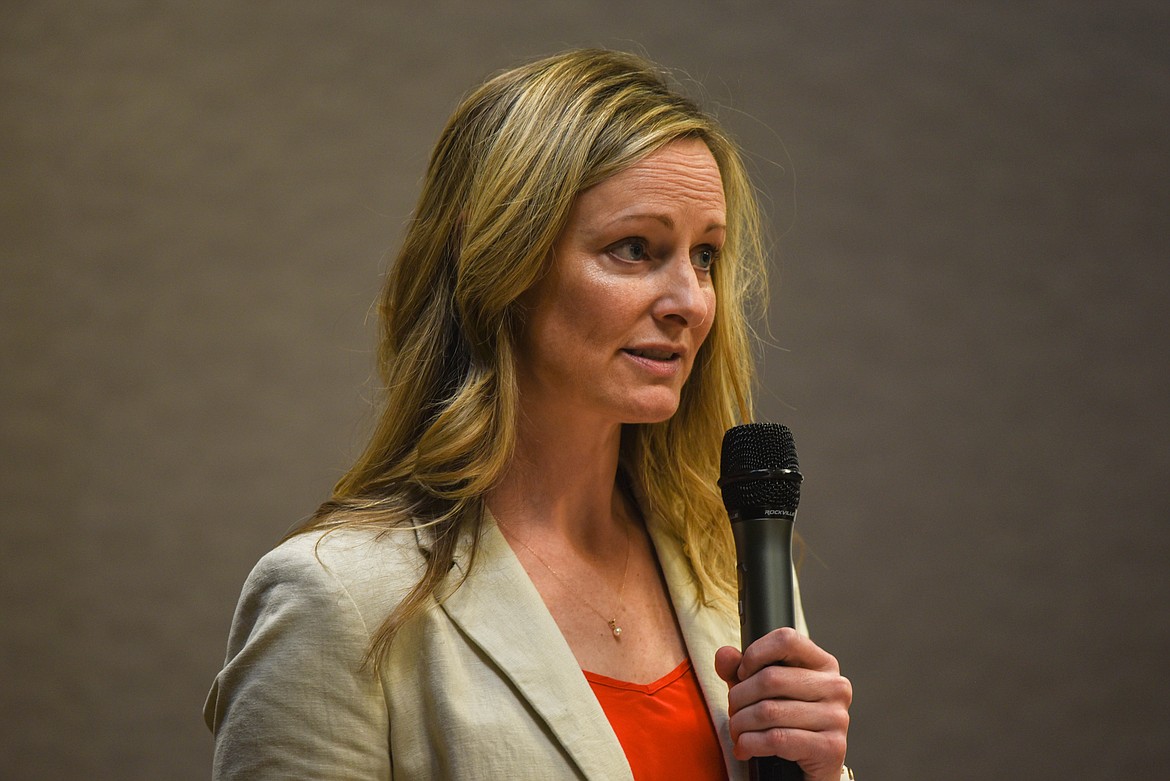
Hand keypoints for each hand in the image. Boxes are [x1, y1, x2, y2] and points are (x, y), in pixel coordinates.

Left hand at [715, 627, 850, 780]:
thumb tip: (725, 655)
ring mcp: (837, 717)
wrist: (807, 772)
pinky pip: (777, 739)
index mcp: (823, 664)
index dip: (755, 654)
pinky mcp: (831, 747)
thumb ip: (740, 670)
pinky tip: (745, 748)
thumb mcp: (759, 692)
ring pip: (769, 711)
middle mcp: (836, 686)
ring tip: (737, 732)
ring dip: (741, 724)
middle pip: (770, 678)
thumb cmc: (786, 725)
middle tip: (733, 712)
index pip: (787, 639)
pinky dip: (750, 744)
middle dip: (739, 697)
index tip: (742, 673)